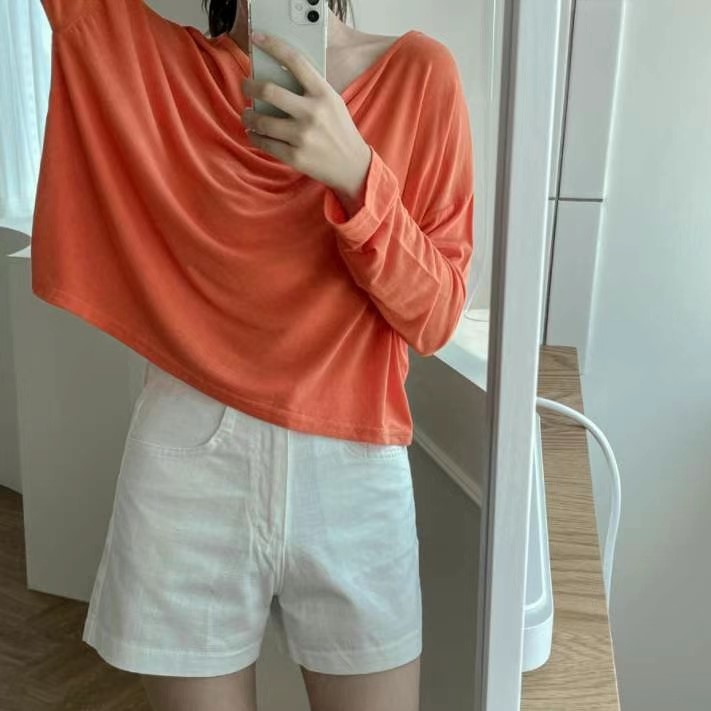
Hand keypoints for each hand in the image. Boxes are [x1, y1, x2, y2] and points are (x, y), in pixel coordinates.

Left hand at [240, 32, 372, 202]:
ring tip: (247, 115)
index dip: (273, 45)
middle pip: (269, 91)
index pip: (295, 62)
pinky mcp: (295, 156)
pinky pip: (264, 143)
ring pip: (261, 121)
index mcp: (323, 94)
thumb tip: (277, 74)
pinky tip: (254, 133)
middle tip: (246, 87)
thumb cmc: (339, 130)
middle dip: (250, 87)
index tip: (256, 37)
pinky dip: (254, 137)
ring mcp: (303, 136)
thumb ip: (310, 89)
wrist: (352, 165)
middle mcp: (312, 113)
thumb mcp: (332, 102)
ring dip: (248, 116)